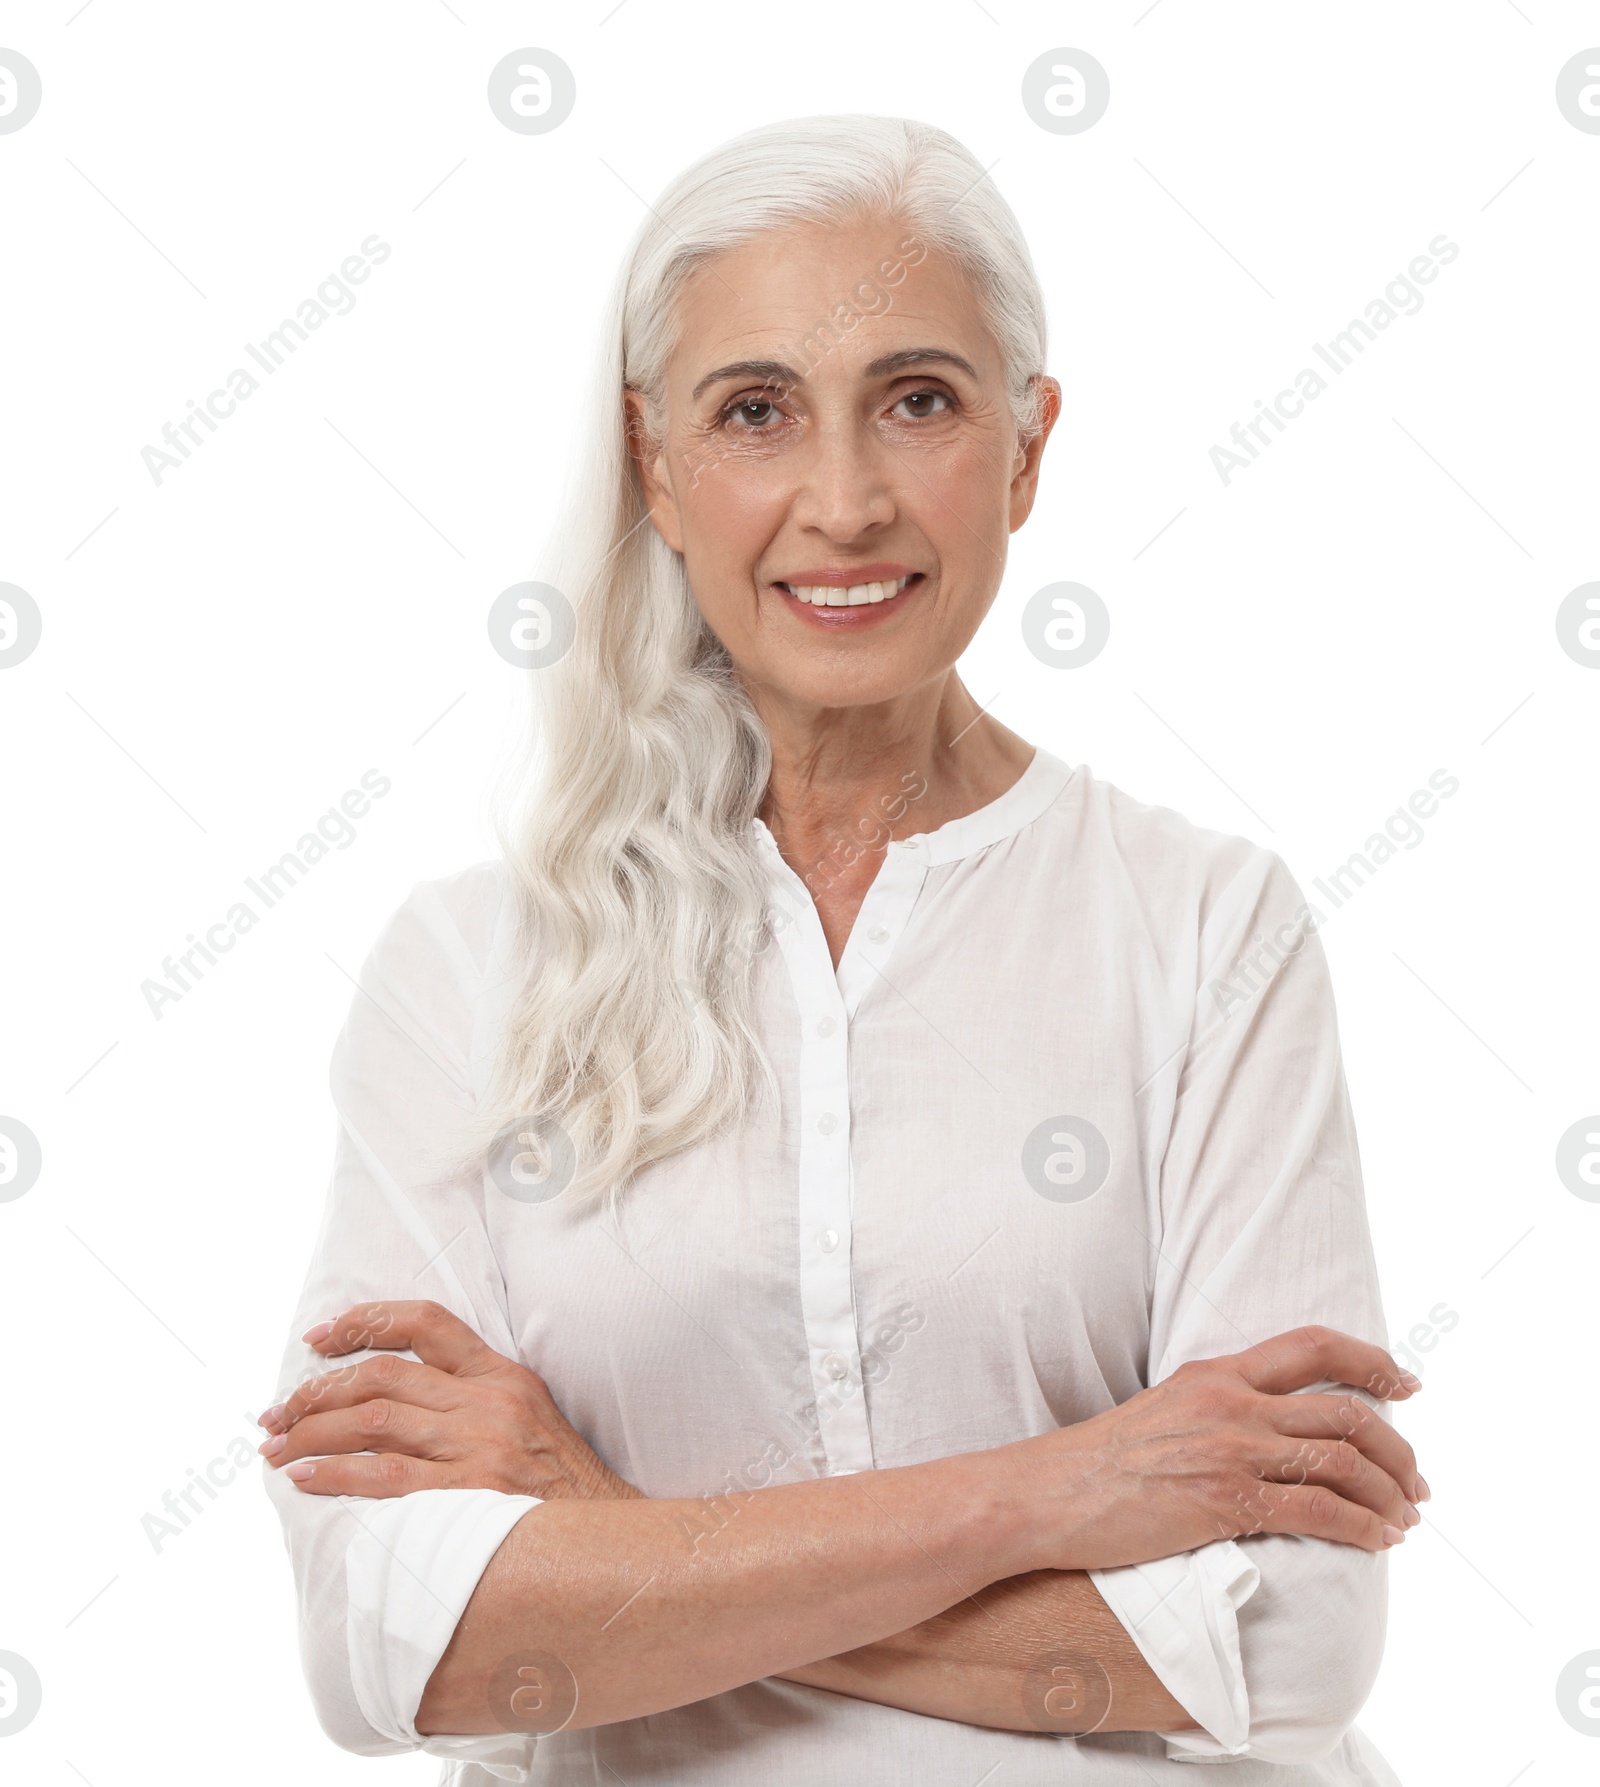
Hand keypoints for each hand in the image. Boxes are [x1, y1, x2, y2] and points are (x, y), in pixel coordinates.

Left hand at [257, 1299, 642, 1500]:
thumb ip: (475, 1397)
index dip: (364, 1322)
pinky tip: (304, 1477)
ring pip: (374, 1423)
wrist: (611, 1544)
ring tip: (275, 1448)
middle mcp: (490, 1403)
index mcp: (504, 1376)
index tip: (318, 1337)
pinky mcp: (469, 1497)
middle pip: (383, 1377)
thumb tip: (393, 1394)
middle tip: (276, 1413)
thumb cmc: (563, 1490)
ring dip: (312, 1433)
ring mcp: (480, 1449)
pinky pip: (384, 1478)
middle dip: (317, 1391)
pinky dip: (335, 1474)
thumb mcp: (532, 1418)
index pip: (426, 1323)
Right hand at [1018, 1324, 1429, 1570]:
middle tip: (1418, 1482)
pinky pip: (1319, 1510)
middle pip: (1346, 1412)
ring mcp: (1231, 1449)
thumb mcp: (1166, 1409)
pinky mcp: (1227, 1500)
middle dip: (1399, 1450)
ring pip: (1344, 1462)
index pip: (1313, 1346)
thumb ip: (1221, 1408)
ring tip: (1406, 1519)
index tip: (1407, 1385)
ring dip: (1390, 1494)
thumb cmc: (1103, 1462)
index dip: (1372, 1361)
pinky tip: (1379, 1542)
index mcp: (1217, 1372)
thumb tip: (1274, 1430)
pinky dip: (1363, 1528)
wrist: (1052, 1492)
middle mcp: (1232, 1402)